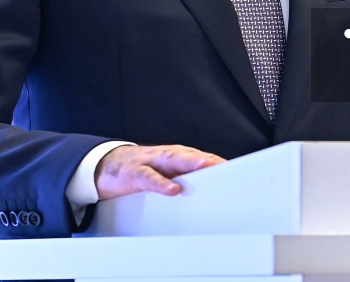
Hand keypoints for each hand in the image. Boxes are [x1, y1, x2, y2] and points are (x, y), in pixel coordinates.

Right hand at [94, 144, 225, 200]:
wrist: (107, 166)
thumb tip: (213, 193)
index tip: (241, 174)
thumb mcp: (167, 174)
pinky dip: (161, 183)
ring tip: (205, 166)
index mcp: (179, 158)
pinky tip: (172, 189)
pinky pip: (149, 177)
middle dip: (210, 160)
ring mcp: (151, 162)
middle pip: (192, 157)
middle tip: (227, 166)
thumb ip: (188, 180)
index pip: (204, 160)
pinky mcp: (135, 173)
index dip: (221, 166)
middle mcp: (168, 157)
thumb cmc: (143, 169)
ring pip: (173, 160)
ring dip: (190, 162)